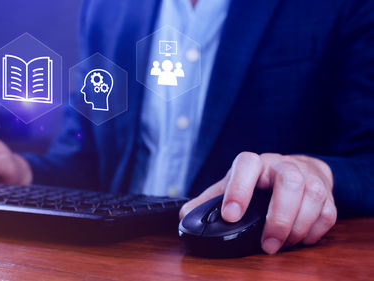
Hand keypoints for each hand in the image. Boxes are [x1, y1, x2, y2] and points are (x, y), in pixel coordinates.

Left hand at [179, 152, 336, 253]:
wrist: (298, 168)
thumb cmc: (260, 180)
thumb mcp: (232, 185)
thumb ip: (210, 200)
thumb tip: (185, 215)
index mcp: (255, 164)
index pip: (247, 164)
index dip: (239, 189)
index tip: (230, 215)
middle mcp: (283, 166)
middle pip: (290, 181)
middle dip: (279, 217)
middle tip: (267, 243)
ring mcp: (308, 177)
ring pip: (313, 196)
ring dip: (297, 227)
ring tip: (280, 245)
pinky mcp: (327, 193)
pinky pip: (328, 212)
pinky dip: (314, 231)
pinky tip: (300, 239)